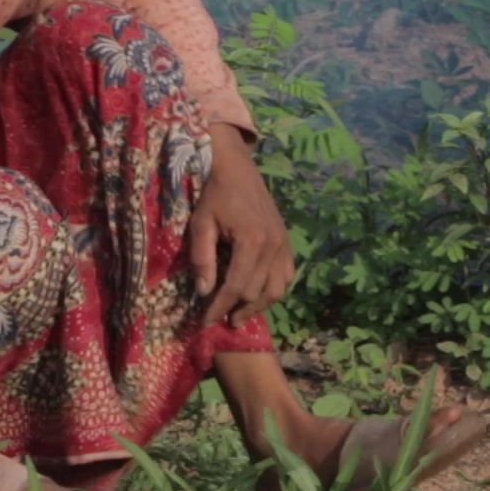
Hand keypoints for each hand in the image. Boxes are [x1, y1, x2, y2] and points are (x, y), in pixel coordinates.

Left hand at [188, 123, 294, 327]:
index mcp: (252, 241)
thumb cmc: (214, 194)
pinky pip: (287, 275)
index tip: (205, 323)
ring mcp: (284, 244)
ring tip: (238, 313)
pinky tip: (257, 293)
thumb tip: (204, 293)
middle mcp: (273, 246)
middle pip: (256, 293)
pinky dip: (274, 289)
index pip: (236, 287)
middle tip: (217, 317)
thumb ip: (202, 259)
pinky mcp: (286, 241)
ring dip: (258, 306)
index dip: (219, 308)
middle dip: (235, 309)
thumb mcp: (201, 224)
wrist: (237, 168)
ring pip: (277, 290)